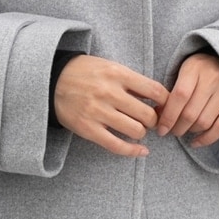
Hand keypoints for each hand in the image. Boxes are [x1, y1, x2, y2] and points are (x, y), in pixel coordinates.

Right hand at [54, 55, 168, 156]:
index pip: (155, 91)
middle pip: (148, 114)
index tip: (166, 108)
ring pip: (135, 131)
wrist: (52, 80)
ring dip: (141, 132)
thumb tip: (159, 99)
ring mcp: (98, 112)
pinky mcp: (88, 129)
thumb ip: (132, 81)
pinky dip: (133, 151)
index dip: (166, 103)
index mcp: (117, 74)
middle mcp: (109, 93)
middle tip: (150, 121)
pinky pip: (117, 145)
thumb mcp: (109, 67)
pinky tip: (141, 151)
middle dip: (153, 120)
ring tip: (136, 128)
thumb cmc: (85, 73)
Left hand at [155, 52, 218, 147]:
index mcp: (195, 67)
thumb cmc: (200, 70)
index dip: (168, 116)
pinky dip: (207, 139)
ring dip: (190, 132)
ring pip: (204, 122)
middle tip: (171, 131)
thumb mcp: (184, 71)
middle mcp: (214, 78)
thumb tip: (158, 114)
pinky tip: (196, 142)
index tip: (161, 129)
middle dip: (177, 127)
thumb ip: (172, 91)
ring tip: (183, 131)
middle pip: (191, 113)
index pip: (179, 96)